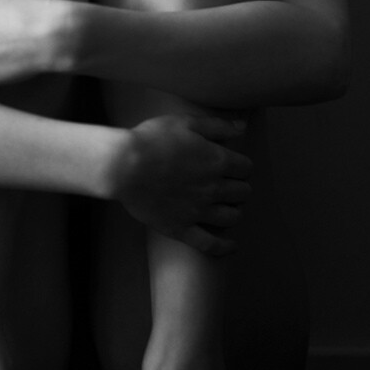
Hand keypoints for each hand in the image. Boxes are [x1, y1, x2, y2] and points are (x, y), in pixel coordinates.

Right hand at [109, 113, 251, 254]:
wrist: (123, 166)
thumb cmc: (152, 140)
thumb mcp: (185, 122)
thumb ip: (217, 126)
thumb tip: (242, 127)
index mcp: (217, 161)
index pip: (246, 168)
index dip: (241, 165)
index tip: (233, 165)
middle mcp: (213, 188)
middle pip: (243, 192)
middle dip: (239, 187)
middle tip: (228, 184)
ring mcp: (198, 211)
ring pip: (232, 217)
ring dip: (234, 210)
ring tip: (226, 206)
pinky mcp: (181, 228)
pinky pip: (210, 244)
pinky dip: (224, 247)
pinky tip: (231, 245)